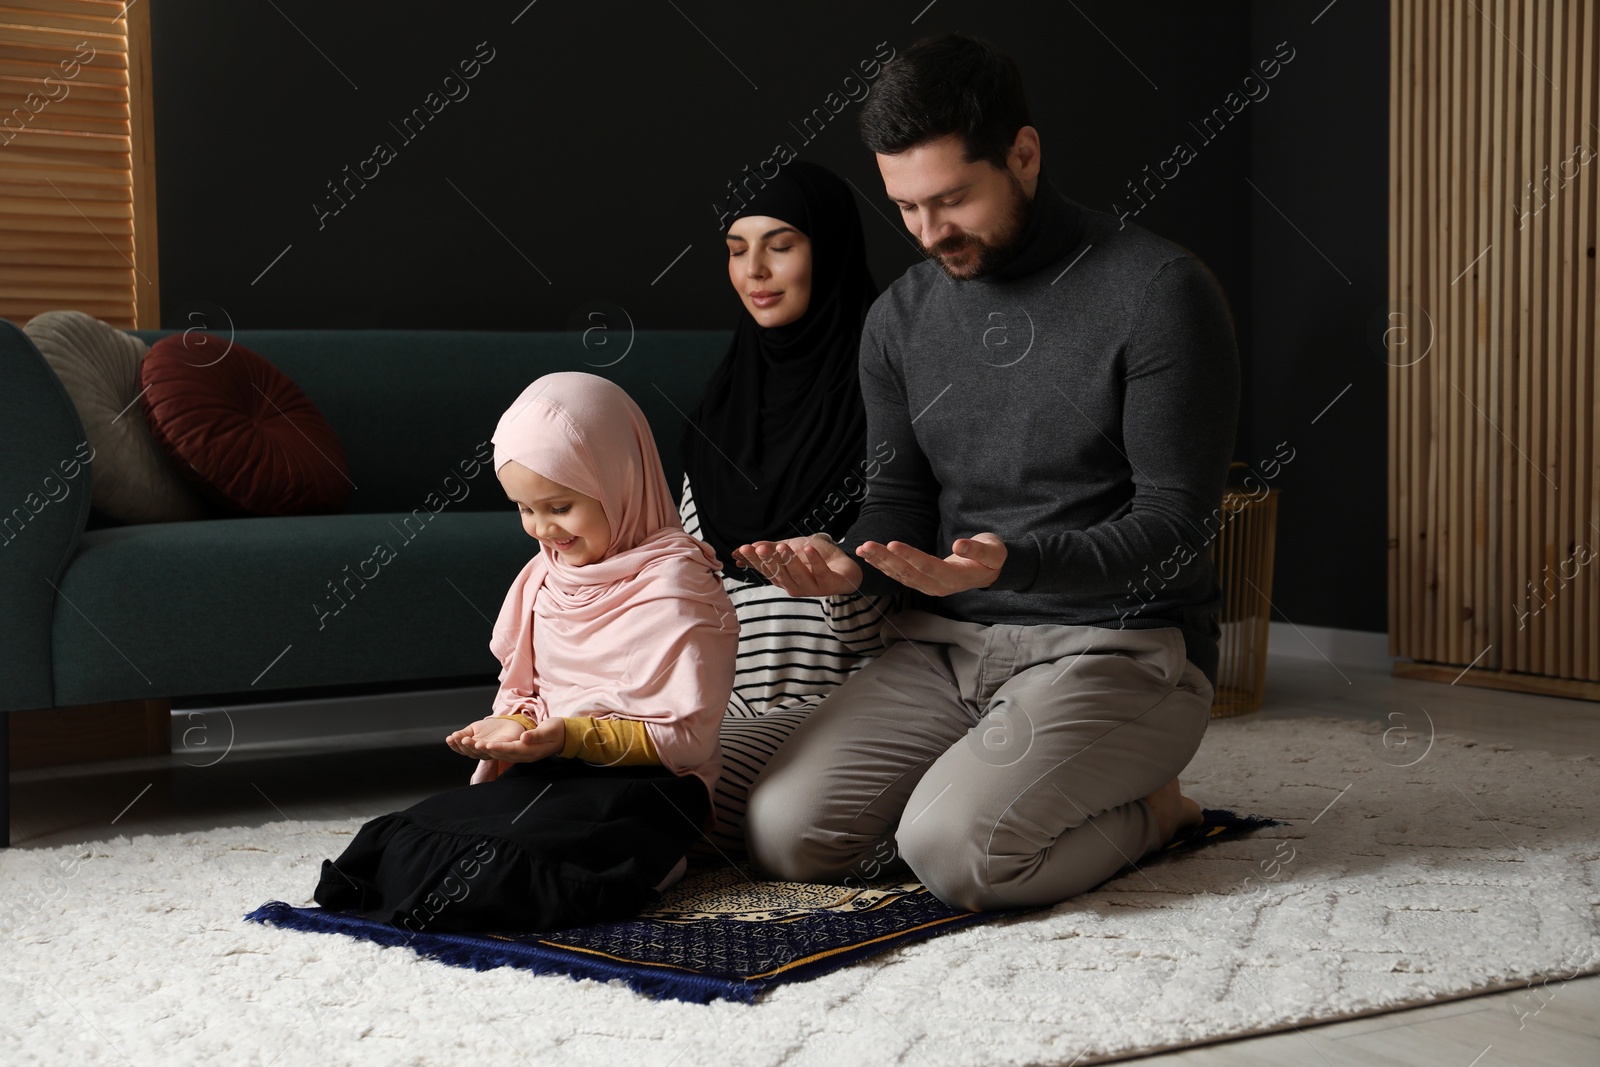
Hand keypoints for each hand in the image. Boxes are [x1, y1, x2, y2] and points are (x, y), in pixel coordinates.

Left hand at [447, 715, 560, 762]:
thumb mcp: (549, 730)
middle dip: (489, 751)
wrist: (564, 736)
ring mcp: (524, 755)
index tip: (487, 745)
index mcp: (532, 750)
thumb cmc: (557, 730)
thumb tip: (524, 738)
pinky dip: (495, 750)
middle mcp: (526, 755)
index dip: (499, 748)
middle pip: (504, 754)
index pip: (512, 750)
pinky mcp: (522, 752)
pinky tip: (486, 747)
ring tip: (476, 747)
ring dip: (489, 752)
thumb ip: (536, 735)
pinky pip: (506, 753)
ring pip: (503, 755)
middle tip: (475, 746)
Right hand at [731, 535, 861, 595]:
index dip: (754, 560)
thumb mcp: (789, 549)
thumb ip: (769, 549)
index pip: (765, 569)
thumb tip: (741, 551)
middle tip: (760, 548)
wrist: (843, 566)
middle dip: (770, 561)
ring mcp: (811, 587)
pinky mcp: (828, 584)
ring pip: (798, 575)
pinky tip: (808, 549)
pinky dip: (815, 561)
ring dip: (790, 561)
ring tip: (783, 547)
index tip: (743, 549)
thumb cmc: (813, 558)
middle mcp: (794, 586)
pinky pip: (821, 573)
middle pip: (780, 573)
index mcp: (782, 579)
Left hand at [856, 532, 1006, 595]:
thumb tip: (960, 544)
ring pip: (900, 575)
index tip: (892, 544)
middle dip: (885, 558)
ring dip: (879, 562)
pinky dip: (883, 566)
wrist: (990, 571)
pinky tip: (869, 556)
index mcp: (955, 578)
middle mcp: (938, 586)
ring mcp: (928, 587)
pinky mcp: (921, 583)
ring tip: (862, 549)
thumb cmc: (992, 557)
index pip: (928, 566)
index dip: (910, 555)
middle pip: (908, 573)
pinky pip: (899, 576)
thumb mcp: (994, 551)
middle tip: (866, 545)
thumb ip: (979, 549)